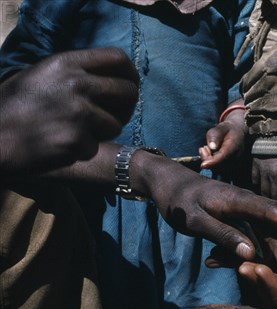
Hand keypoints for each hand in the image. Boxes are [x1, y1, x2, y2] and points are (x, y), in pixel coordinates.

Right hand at [0, 48, 138, 175]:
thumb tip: (111, 78)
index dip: (130, 74)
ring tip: (75, 132)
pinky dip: (82, 150)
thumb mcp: (41, 75)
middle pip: (128, 91)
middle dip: (126, 107)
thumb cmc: (14, 107)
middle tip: (116, 116)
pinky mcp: (78, 140)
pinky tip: (59, 146)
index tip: (129, 86)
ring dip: (102, 132)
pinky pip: (95, 146)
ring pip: (116, 124)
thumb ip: (75, 73)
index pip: (118, 59)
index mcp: (67, 63)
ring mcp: (79, 113)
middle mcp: (76, 84)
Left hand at [133, 153, 276, 261]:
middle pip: (274, 233)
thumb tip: (252, 254)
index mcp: (239, 201)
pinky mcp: (238, 223)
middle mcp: (247, 207)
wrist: (168, 185)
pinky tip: (219, 264)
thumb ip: (223, 234)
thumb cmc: (179, 200)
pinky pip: (248, 242)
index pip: (272, 211)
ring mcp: (244, 215)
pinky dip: (242, 257)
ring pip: (264, 240)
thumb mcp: (195, 220)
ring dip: (271, 264)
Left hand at [200, 100, 245, 168]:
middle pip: (219, 165)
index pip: (223, 157)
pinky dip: (212, 163)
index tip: (203, 165)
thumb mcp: (221, 127)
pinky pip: (219, 168)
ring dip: (209, 160)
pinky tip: (210, 154)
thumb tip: (211, 147)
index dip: (213, 162)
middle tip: (202, 148)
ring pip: (218, 168)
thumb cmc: (227, 130)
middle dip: (207, 158)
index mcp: (234, 146)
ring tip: (207, 148)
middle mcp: (235, 157)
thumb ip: (215, 135)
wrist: (239, 133)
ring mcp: (234, 163)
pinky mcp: (231, 166)